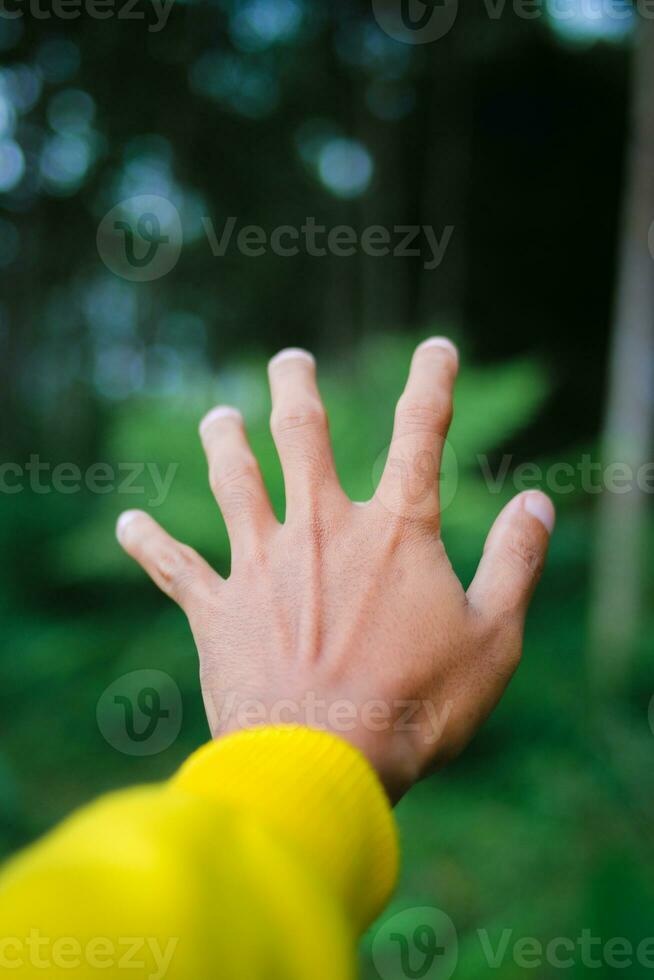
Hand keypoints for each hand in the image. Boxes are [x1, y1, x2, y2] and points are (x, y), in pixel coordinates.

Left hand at [116, 340, 553, 800]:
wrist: (323, 764)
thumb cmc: (417, 707)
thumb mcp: (492, 638)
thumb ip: (516, 563)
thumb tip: (538, 502)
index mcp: (393, 532)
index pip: (421, 435)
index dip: (433, 385)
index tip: (438, 348)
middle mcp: (321, 531)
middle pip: (301, 435)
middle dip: (296, 388)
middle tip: (288, 360)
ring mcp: (262, 566)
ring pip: (234, 482)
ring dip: (224, 442)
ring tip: (217, 416)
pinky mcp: (217, 611)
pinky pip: (175, 567)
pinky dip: (150, 542)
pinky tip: (128, 522)